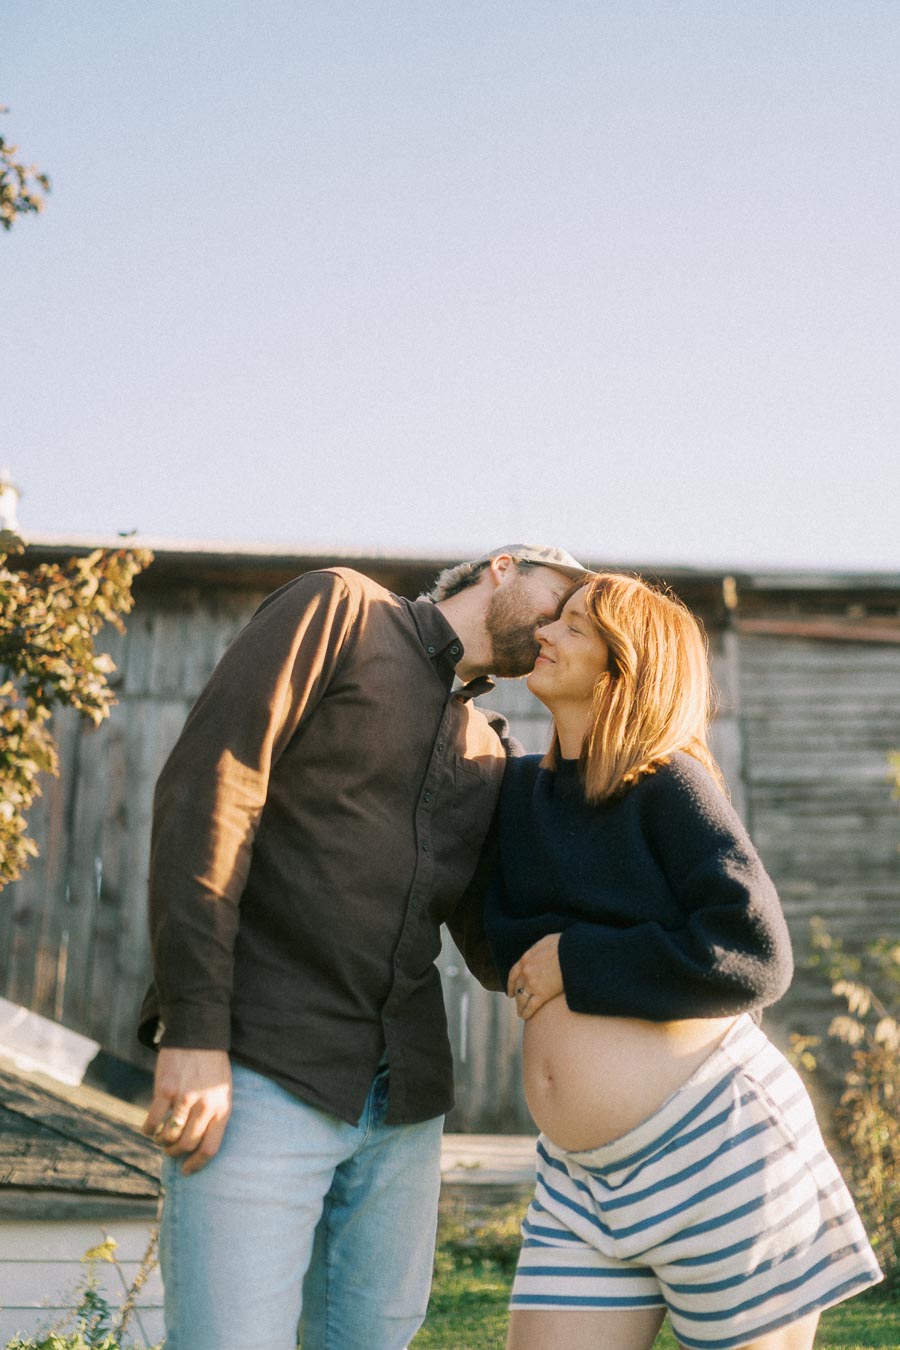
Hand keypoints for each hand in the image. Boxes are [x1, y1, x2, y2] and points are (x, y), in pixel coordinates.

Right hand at [141, 1048, 232, 1175]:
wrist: (199, 1034)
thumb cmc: (212, 1066)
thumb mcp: (223, 1091)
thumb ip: (214, 1115)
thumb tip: (198, 1145)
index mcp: (222, 1108)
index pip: (210, 1148)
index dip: (196, 1164)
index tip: (186, 1170)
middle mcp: (205, 1106)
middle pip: (187, 1145)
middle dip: (176, 1152)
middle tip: (170, 1150)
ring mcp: (184, 1098)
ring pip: (169, 1136)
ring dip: (162, 1142)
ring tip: (160, 1139)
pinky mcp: (165, 1090)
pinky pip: (153, 1120)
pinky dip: (149, 1129)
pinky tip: (149, 1128)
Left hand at [507, 934, 563, 1019]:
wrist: (573, 953)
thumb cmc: (564, 945)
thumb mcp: (546, 942)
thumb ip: (538, 951)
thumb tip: (539, 954)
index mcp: (526, 959)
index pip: (513, 974)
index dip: (511, 984)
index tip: (510, 992)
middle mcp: (526, 972)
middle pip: (517, 987)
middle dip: (517, 996)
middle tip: (518, 1003)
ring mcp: (533, 983)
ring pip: (522, 998)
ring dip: (520, 1006)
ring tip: (521, 1013)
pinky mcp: (542, 994)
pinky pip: (531, 1006)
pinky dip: (526, 1012)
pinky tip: (525, 1017)